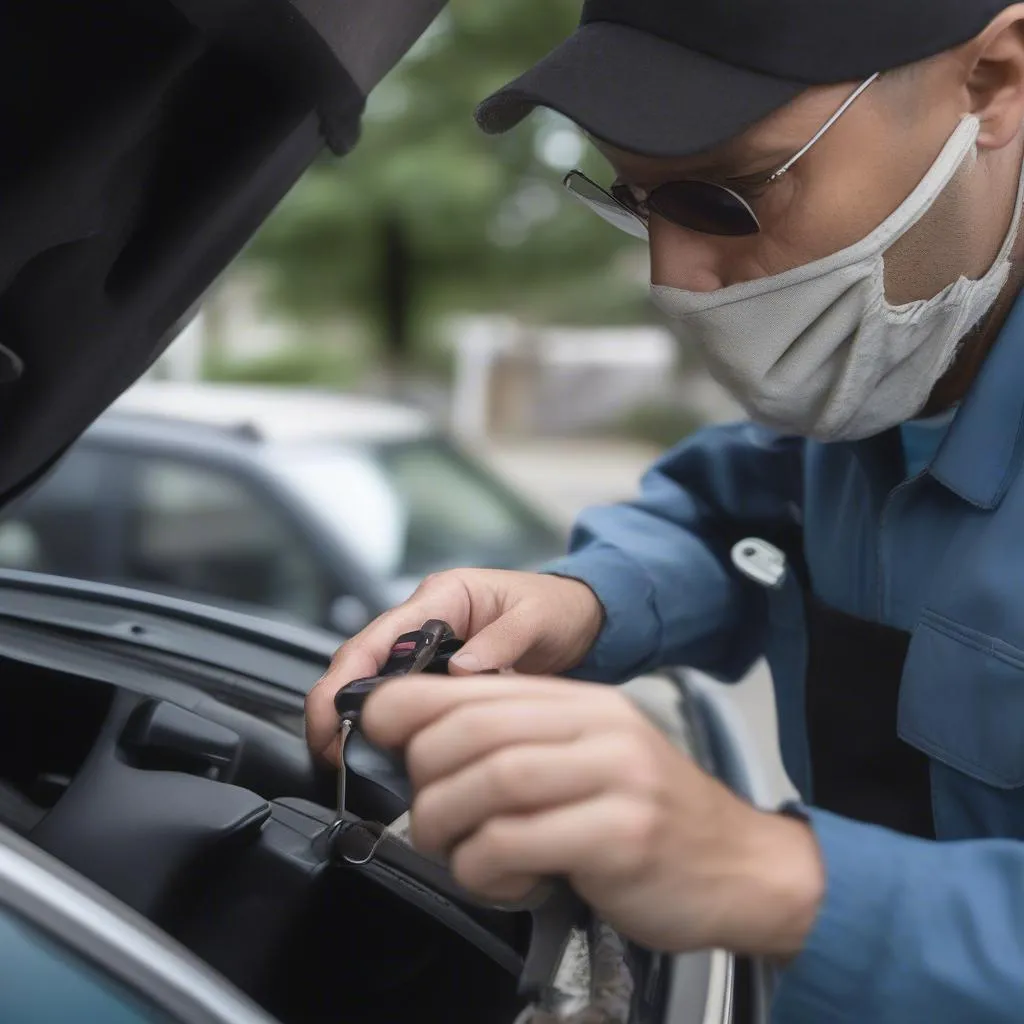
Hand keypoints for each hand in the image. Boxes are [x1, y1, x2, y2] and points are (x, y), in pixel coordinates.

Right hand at [305, 569, 603, 765]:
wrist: (583, 619)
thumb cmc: (559, 608)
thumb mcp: (537, 619)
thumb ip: (503, 641)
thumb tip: (462, 671)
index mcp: (443, 597)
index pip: (378, 635)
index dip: (346, 676)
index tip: (331, 717)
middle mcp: (426, 620)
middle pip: (362, 661)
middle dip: (335, 705)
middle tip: (328, 753)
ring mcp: (430, 648)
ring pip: (375, 683)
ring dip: (355, 718)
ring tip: (346, 762)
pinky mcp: (440, 674)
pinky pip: (404, 699)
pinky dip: (388, 724)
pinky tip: (385, 755)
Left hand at [362, 674, 824, 958]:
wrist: (742, 866)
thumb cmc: (648, 818)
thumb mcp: (590, 759)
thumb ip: (522, 742)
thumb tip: (425, 742)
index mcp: (584, 703)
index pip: (478, 688)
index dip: (410, 704)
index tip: (376, 726)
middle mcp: (600, 729)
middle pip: (475, 729)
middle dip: (424, 773)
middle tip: (420, 811)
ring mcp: (615, 778)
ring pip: (491, 780)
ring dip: (446, 821)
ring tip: (450, 846)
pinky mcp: (621, 836)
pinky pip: (518, 842)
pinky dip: (483, 864)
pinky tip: (497, 877)